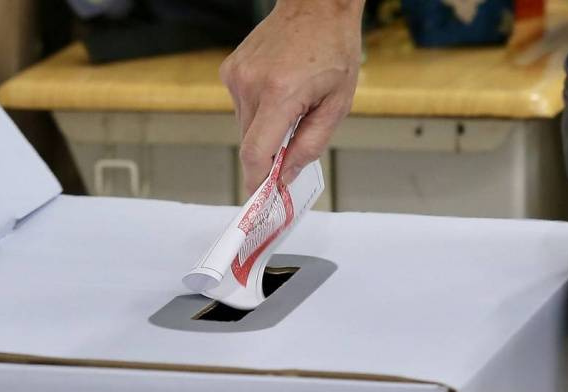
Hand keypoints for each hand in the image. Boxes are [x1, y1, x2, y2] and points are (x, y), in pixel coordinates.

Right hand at [220, 0, 363, 193]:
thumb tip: (286, 173)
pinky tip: (279, 88)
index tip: (259, 196)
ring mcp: (237, 76)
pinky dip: (259, 108)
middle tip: (291, 148)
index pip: (255, 152)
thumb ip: (311, 144)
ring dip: (266, 128)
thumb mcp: (337, 104)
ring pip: (245, 126)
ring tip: (292, 103)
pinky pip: (242, 106)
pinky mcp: (230, 70)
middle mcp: (252, 84)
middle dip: (269, 153)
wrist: (316, 7)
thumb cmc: (332, 49)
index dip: (256, 180)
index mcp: (281, 93)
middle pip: (250, 143)